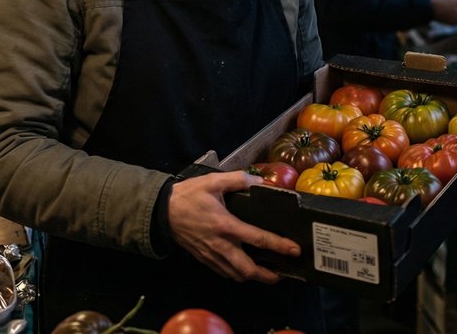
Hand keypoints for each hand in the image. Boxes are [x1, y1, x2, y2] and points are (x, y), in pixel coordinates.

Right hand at [167, 171, 300, 283]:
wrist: (161, 211)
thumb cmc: (188, 195)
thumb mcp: (212, 181)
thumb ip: (238, 179)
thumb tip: (260, 181)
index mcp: (226, 225)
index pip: (258, 239)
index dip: (279, 246)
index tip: (294, 251)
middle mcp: (221, 245)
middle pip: (248, 270)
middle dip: (267, 276)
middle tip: (282, 275)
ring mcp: (211, 255)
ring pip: (236, 275)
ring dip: (253, 277)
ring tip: (267, 274)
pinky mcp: (204, 258)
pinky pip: (224, 272)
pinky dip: (237, 274)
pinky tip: (244, 268)